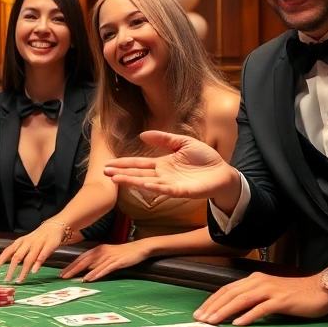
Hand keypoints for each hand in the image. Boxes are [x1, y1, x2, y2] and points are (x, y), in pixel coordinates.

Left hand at [0, 219, 67, 283]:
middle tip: (7, 280)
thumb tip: (9, 267)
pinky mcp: (48, 246)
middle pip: (17, 257)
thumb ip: (18, 253)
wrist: (54, 226)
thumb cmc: (37, 238)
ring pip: (28, 258)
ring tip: (19, 280)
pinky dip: (37, 263)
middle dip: (11, 269)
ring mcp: (37, 245)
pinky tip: (34, 271)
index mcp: (19, 242)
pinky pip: (42, 256)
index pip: (7, 252)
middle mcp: (27, 243)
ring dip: (23, 270)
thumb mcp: (25, 244)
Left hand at [59, 240, 152, 281]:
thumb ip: (98, 261)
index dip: (71, 265)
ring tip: (73, 279)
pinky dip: (96, 274)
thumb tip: (87, 270)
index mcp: (98, 249)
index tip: (62, 272)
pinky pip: (105, 269)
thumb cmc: (124, 253)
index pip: (81, 257)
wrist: (140, 248)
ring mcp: (110, 257)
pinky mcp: (117, 262)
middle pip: (84, 261)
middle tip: (63, 277)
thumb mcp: (108, 255)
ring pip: (93, 265)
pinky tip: (90, 278)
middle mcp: (102, 252)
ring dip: (82, 272)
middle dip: (72, 269)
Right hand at [104, 130, 239, 205]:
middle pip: (138, 173)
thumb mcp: (183, 143)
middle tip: (105, 172)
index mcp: (163, 164)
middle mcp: (162, 175)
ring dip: (130, 180)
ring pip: (146, 182)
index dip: (125, 163)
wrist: (222, 172)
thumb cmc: (205, 158)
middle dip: (121, 172)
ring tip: (115, 178)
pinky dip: (150, 187)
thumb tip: (142, 135)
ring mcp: (169, 184)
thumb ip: (164, 139)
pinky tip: (139, 183)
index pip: (139, 163)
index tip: (110, 163)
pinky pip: (162, 189)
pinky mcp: (179, 191)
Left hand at [193, 272, 327, 325]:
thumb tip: (234, 312)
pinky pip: (261, 308)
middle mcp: (259, 282)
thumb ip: (253, 299)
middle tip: (200, 319)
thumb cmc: (295, 295)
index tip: (199, 313)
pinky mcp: (282, 300)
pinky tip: (238, 324)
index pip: (227, 289)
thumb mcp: (269, 294)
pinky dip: (248, 316)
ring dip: (225, 311)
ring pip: (241, 299)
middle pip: (230, 293)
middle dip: (213, 306)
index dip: (212, 301)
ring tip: (213, 321)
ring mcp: (270, 290)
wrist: (321, 290)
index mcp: (254, 280)